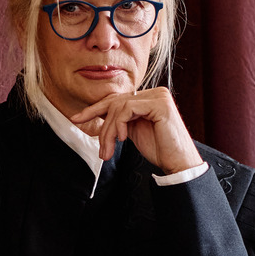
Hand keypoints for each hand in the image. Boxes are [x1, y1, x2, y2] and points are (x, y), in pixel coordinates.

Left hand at [70, 87, 203, 175]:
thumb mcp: (133, 132)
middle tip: (100, 148)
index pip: (116, 99)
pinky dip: (120, 124)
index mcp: (148, 97)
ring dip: (109, 131)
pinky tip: (123, 138)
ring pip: (119, 106)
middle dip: (102, 125)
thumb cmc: (159, 150)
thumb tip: (98, 117)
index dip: (94, 109)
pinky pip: (128, 108)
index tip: (76, 119)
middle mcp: (155, 93)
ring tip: (108, 150)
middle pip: (115, 102)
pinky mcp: (160, 104)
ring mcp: (159, 96)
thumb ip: (121, 121)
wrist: (178, 163)